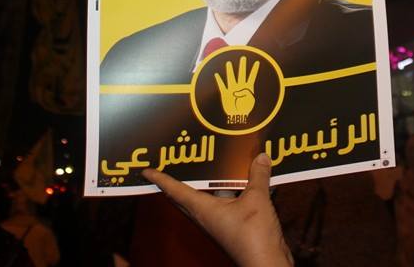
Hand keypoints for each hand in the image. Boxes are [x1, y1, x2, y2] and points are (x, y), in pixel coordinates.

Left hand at [142, 154, 292, 266]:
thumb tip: (261, 158)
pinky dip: (228, 193)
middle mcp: (205, 217)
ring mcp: (217, 224)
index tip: (146, 171)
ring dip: (205, 186)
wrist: (267, 266)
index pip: (175, 191)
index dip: (160, 179)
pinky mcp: (231, 229)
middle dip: (175, 183)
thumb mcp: (257, 201)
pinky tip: (241, 184)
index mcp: (202, 209)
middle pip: (184, 197)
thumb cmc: (254, 238)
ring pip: (205, 201)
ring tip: (206, 168)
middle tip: (170, 167)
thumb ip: (258, 177)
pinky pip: (224, 206)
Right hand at [215, 56, 258, 123]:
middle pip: (241, 74)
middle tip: (243, 58)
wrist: (237, 118)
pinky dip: (219, 81)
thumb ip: (245, 93)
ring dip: (230, 71)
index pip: (252, 76)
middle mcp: (240, 87)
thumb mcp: (248, 100)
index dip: (255, 69)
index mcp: (247, 88)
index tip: (258, 62)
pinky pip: (221, 86)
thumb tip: (239, 89)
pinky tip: (217, 75)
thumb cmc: (244, 111)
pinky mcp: (225, 94)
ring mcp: (232, 90)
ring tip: (229, 63)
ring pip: (231, 78)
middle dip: (242, 66)